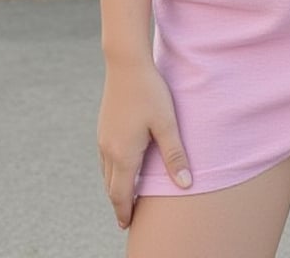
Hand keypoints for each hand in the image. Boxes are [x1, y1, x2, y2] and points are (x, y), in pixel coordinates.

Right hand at [97, 59, 191, 227]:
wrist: (126, 63)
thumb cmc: (149, 92)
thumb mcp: (167, 123)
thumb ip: (175, 155)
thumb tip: (185, 185)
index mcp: (124, 154)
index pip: (121, 194)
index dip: (125, 212)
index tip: (128, 225)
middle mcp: (109, 150)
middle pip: (111, 187)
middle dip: (119, 203)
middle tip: (127, 218)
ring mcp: (103, 137)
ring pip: (106, 173)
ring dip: (115, 187)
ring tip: (125, 196)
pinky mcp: (103, 126)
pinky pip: (104, 158)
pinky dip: (112, 171)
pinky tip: (121, 166)